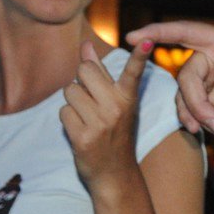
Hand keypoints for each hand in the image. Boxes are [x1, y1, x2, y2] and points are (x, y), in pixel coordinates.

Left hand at [61, 41, 150, 189]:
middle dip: (80, 81)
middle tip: (90, 99)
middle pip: (83, 71)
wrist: (115, 173)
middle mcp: (116, 108)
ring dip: (72, 103)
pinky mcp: (84, 137)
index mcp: (127, 97)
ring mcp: (100, 123)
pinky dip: (68, 119)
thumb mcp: (114, 101)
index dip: (140, 55)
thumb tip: (85, 45)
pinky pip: (63, 112)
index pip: (133, 72)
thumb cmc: (114, 131)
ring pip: (69, 92)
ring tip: (86, 117)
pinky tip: (81, 130)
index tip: (149, 40)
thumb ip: (99, 71)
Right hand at [124, 21, 213, 140]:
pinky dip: (200, 122)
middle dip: (197, 104)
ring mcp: (203, 74)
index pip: (186, 32)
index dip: (159, 32)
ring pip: (185, 95)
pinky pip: (188, 107)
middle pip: (187, 76)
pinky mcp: (200, 93)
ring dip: (199, 117)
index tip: (135, 36)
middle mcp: (210, 54)